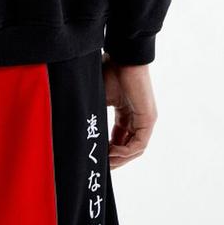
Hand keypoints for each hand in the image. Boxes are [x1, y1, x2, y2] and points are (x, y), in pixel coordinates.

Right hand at [102, 53, 157, 169]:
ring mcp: (145, 120)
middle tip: (99, 167)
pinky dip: (126, 151)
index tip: (96, 157)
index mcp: (126, 112)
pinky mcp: (148, 119)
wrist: (123, 57)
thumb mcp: (99, 97)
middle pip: (128, 147)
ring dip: (120, 158)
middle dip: (114, 159)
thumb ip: (93, 112)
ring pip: (134, 149)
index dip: (108, 150)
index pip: (119, 139)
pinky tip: (112, 153)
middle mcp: (137, 118)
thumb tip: (75, 126)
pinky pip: (139, 143)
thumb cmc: (110, 70)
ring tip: (105, 163)